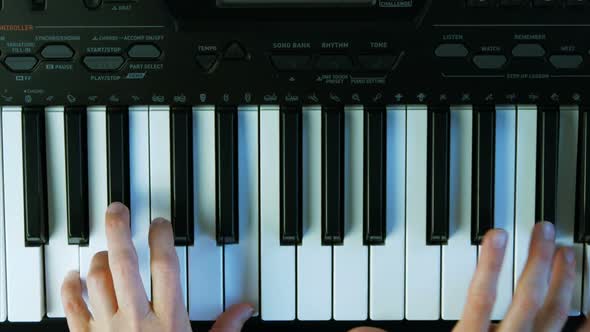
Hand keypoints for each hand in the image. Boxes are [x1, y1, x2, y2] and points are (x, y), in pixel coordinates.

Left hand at [61, 202, 253, 331]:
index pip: (166, 268)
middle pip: (124, 264)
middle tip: (117, 209)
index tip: (160, 223)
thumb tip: (246, 309)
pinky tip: (72, 275)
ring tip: (106, 248)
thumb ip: (225, 330)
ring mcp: (107, 330)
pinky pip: (71, 309)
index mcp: (168, 322)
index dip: (162, 239)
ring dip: (99, 259)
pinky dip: (69, 288)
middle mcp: (136, 320)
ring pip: (96, 281)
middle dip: (119, 231)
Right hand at [351, 222, 582, 331]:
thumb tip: (357, 331)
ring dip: (565, 284)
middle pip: (526, 301)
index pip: (481, 298)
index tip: (497, 234)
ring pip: (555, 319)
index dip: (490, 264)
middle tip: (545, 230)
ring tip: (571, 254)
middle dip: (538, 262)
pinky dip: (585, 328)